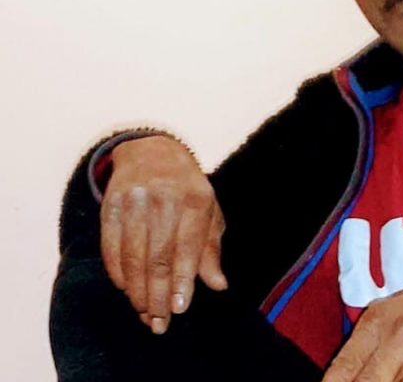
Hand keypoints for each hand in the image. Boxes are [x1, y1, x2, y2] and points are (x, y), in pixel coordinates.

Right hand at [99, 135, 227, 333]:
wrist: (152, 152)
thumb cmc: (188, 190)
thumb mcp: (209, 212)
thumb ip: (211, 249)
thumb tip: (219, 284)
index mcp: (195, 199)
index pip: (187, 248)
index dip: (181, 281)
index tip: (179, 308)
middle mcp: (164, 199)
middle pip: (157, 257)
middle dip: (157, 295)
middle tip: (159, 323)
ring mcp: (134, 201)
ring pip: (132, 257)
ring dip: (136, 291)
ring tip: (144, 313)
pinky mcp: (110, 206)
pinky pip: (110, 248)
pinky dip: (118, 274)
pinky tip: (126, 289)